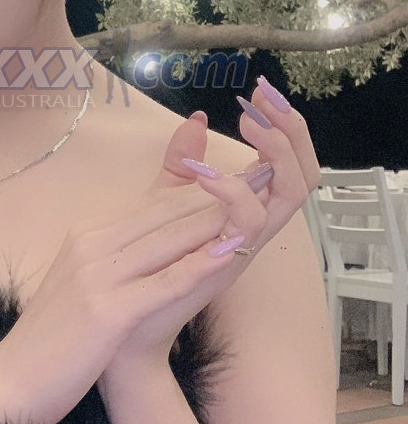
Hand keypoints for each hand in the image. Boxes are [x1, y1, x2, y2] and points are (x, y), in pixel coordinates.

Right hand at [0, 167, 254, 423]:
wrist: (9, 384)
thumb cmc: (51, 341)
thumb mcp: (82, 288)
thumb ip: (115, 259)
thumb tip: (151, 247)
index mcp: (87, 235)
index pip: (153, 205)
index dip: (201, 192)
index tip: (241, 180)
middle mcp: (92, 244)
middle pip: (165, 214)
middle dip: (217, 198)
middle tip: (263, 182)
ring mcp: (97, 276)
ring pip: (168, 240)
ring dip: (216, 223)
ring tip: (259, 206)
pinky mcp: (106, 311)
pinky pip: (163, 282)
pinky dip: (200, 266)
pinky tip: (232, 255)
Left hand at [101, 79, 321, 380]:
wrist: (118, 333)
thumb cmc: (141, 275)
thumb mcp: (160, 206)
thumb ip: (180, 165)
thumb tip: (196, 116)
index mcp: (241, 214)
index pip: (288, 165)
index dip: (286, 127)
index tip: (261, 91)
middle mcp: (250, 230)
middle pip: (304, 175)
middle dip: (292, 131)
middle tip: (264, 97)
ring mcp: (241, 247)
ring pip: (292, 193)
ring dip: (276, 151)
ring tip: (250, 120)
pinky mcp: (224, 264)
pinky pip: (252, 223)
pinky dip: (235, 192)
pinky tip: (207, 172)